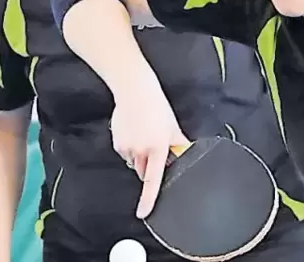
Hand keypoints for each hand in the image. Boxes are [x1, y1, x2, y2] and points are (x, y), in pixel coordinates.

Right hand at [110, 87, 188, 217]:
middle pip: (144, 171)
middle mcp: (140, 151)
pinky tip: (134, 131)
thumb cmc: (157, 107)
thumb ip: (178, 143)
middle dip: (149, 166)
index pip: (153, 180)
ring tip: (145, 134)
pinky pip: (126, 152)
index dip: (148, 199)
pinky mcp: (117, 143)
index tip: (144, 213)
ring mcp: (127, 148)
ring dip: (140, 155)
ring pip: (134, 161)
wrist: (135, 91)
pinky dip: (130, 146)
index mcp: (157, 148)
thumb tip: (186, 152)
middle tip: (154, 148)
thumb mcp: (173, 126)